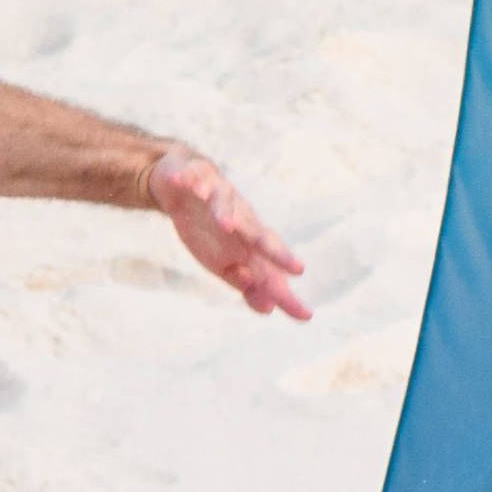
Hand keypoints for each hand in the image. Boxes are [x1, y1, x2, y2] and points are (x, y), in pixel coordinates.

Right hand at [151, 149, 310, 321]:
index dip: (284, 290)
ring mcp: (218, 195)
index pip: (270, 268)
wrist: (185, 186)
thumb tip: (268, 309)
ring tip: (225, 224)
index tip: (306, 314)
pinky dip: (190, 181)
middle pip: (259, 234)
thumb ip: (246, 283)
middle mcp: (240, 217)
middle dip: (276, 251)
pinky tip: (192, 187)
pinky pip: (192, 179)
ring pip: (224, 203)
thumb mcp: (224, 262)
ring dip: (224, 213)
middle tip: (296, 269)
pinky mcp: (194, 177)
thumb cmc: (210, 229)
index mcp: (248, 240)